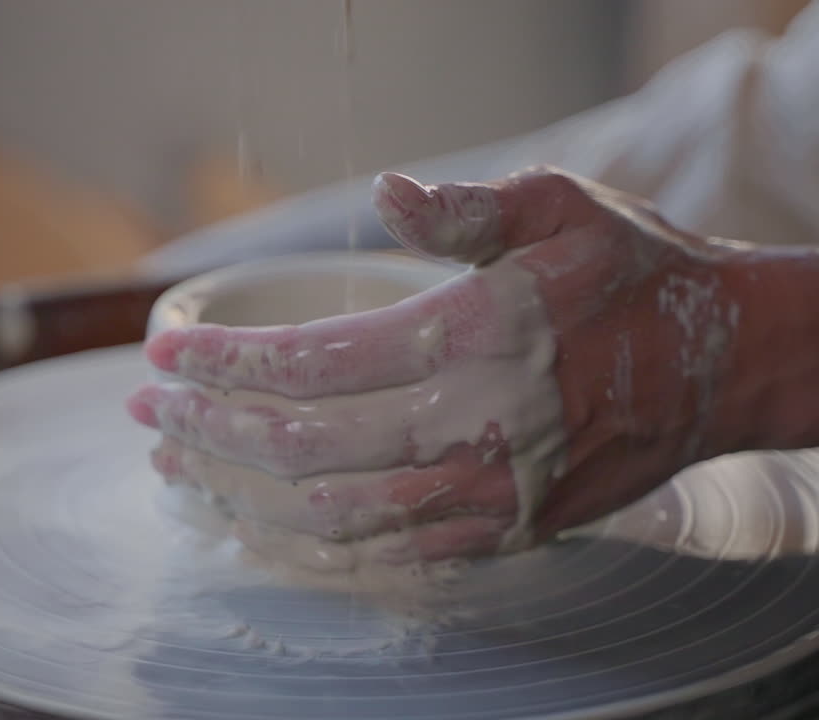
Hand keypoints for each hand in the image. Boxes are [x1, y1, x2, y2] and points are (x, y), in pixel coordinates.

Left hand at [128, 166, 750, 564]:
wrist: (724, 367)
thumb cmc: (635, 277)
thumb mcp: (563, 209)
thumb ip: (466, 210)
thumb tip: (382, 191)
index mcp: (474, 338)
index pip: (313, 360)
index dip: (225, 361)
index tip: (166, 350)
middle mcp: (473, 428)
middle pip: (301, 447)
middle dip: (206, 428)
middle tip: (146, 410)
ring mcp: (486, 495)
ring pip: (328, 515)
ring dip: (237, 493)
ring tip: (176, 466)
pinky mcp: (500, 535)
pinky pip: (382, 555)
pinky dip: (302, 541)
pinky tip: (255, 520)